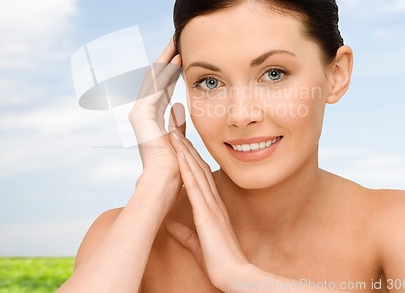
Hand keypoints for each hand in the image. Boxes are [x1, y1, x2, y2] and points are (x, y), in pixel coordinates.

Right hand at [129, 39, 184, 184]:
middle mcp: (142, 113)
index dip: (171, 73)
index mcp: (151, 119)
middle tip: (176, 43)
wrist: (165, 180)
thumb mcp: (178, 138)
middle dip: (166, 61)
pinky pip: (155, 87)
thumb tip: (179, 106)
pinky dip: (165, 73)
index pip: (161, 89)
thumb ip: (177, 123)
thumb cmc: (174, 166)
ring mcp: (139, 112)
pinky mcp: (141, 114)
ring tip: (176, 43)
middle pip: (155, 80)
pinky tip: (175, 60)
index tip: (181, 58)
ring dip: (165, 61)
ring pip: (153, 79)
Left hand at [167, 130, 248, 289]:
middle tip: (176, 130)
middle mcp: (213, 201)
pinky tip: (179, 156)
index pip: (200, 177)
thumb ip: (185, 233)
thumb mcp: (197, 244)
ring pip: (196, 171)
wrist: (234, 275)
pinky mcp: (206, 213)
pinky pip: (194, 186)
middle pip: (198, 168)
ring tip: (174, 134)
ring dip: (184, 152)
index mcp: (212, 207)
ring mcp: (211, 205)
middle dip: (186, 148)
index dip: (190, 160)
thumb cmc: (220, 262)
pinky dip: (186, 169)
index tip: (181, 146)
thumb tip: (170, 225)